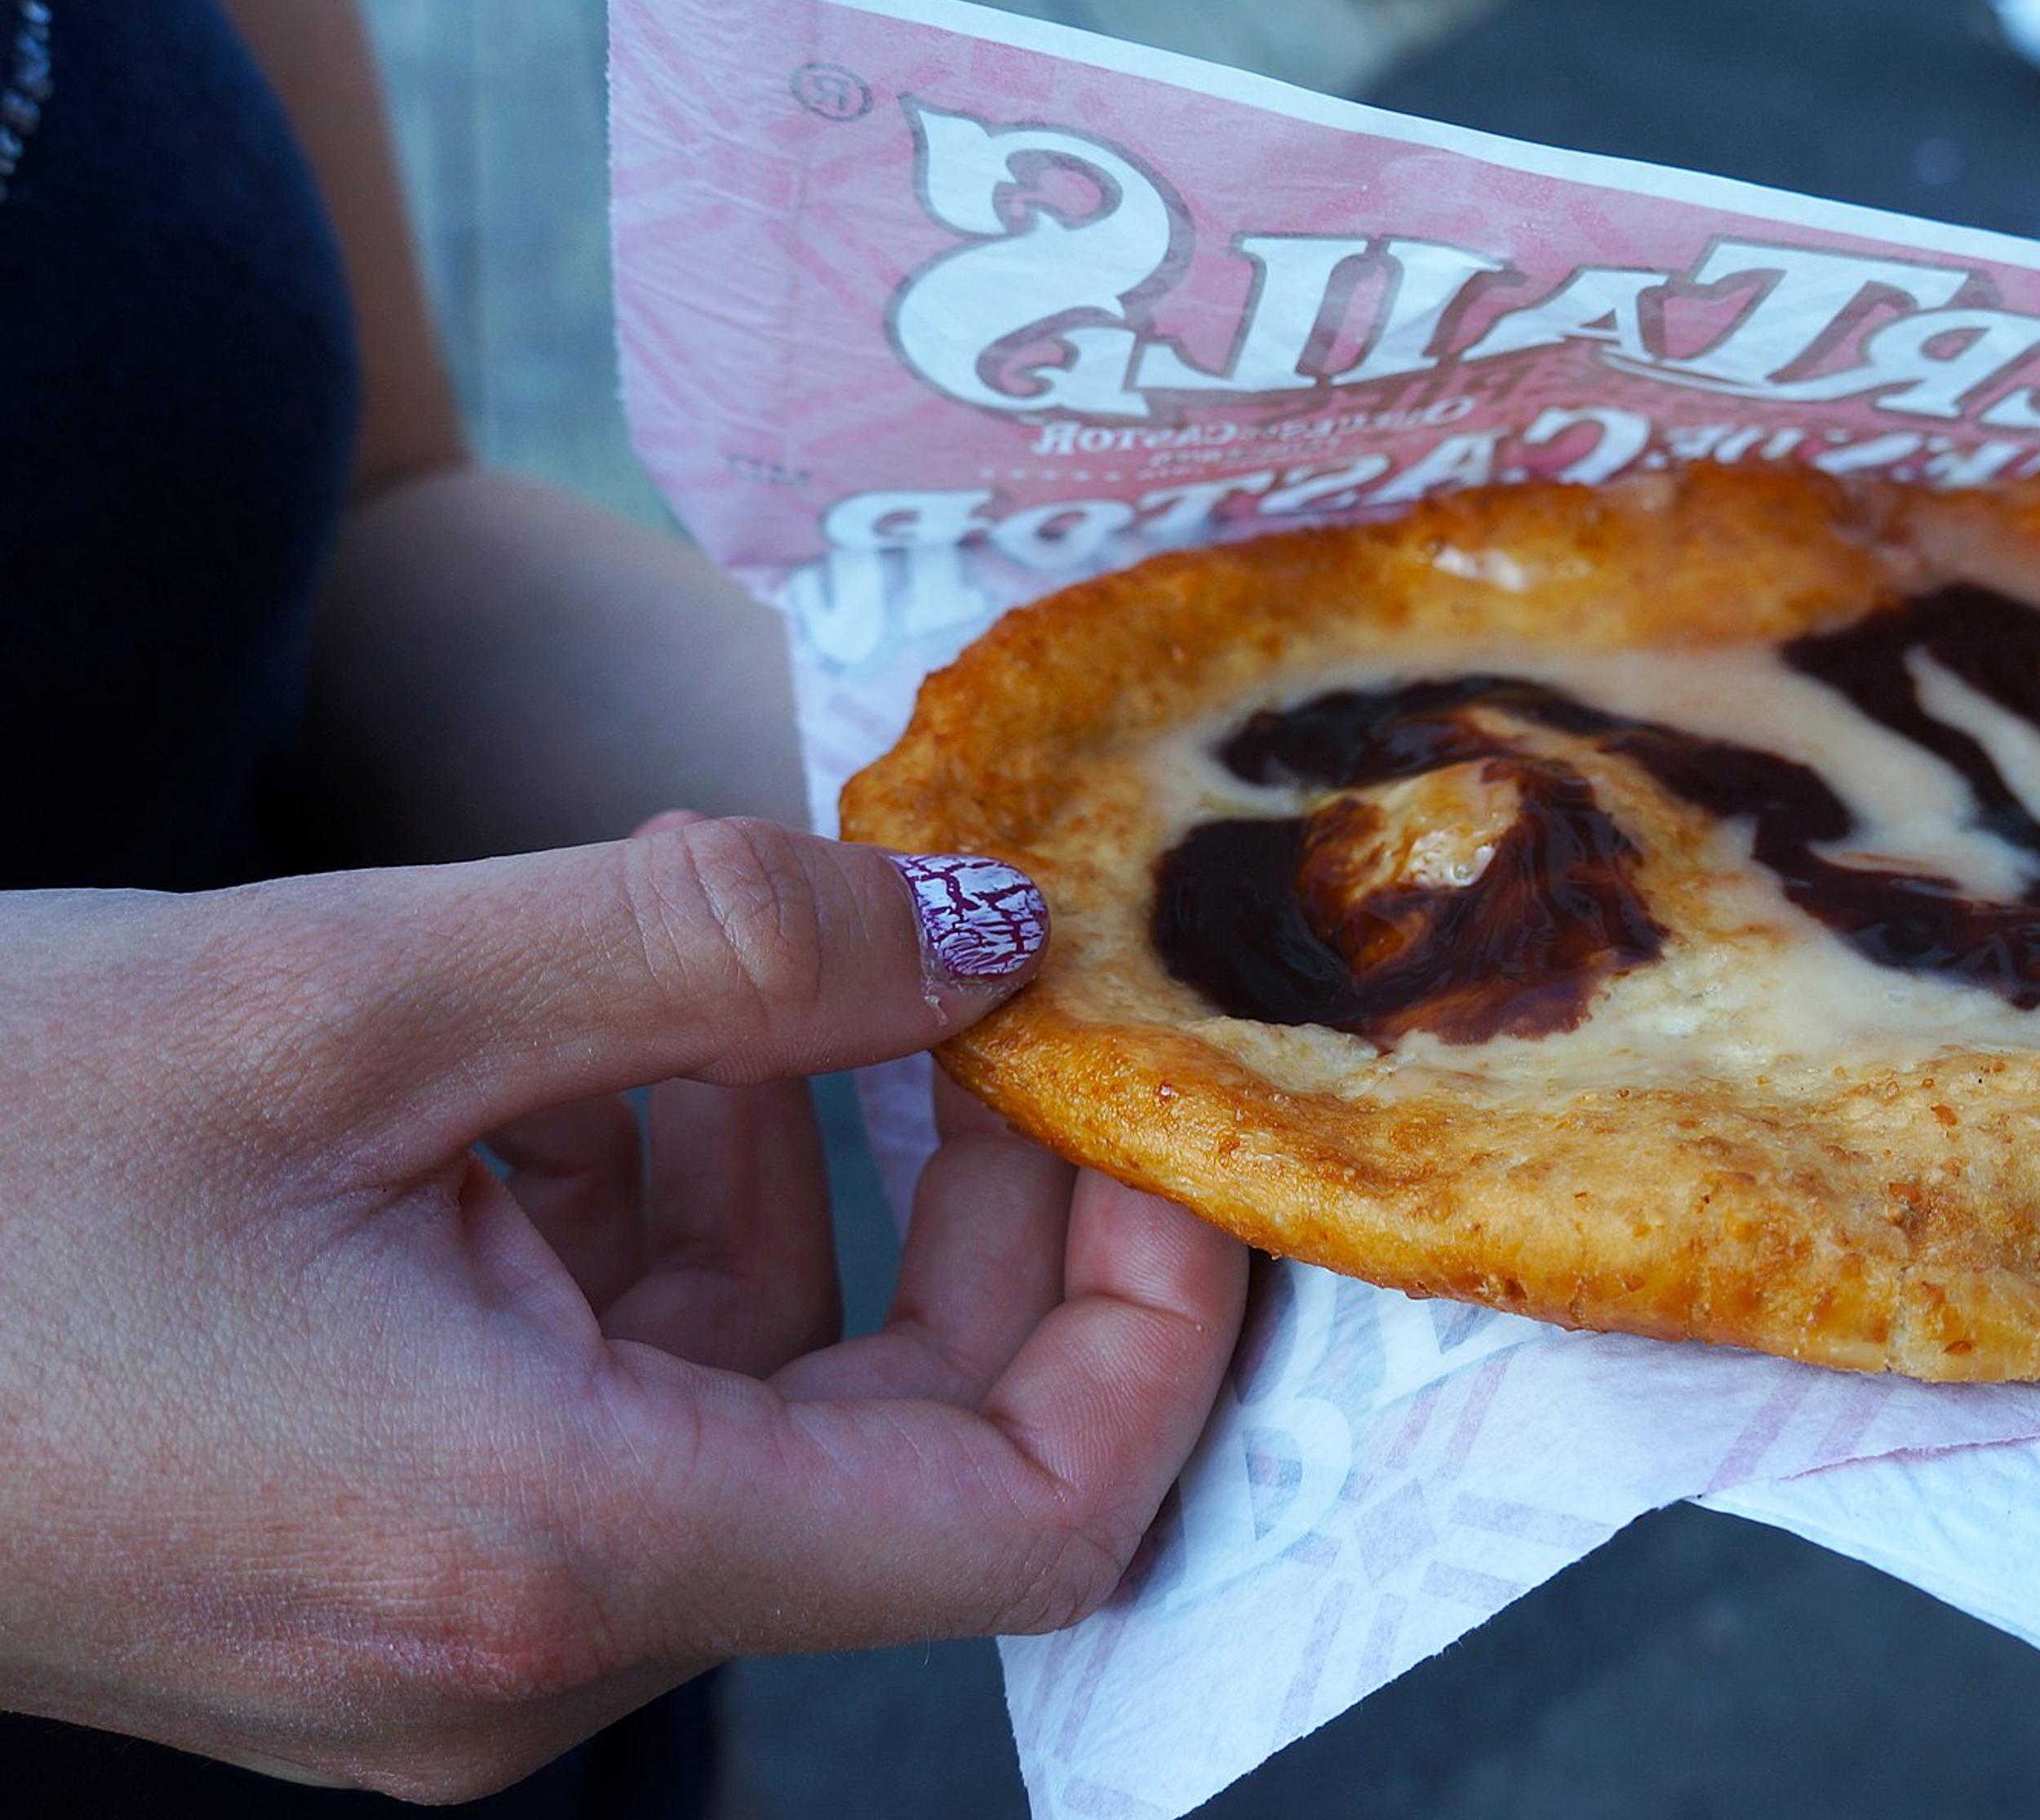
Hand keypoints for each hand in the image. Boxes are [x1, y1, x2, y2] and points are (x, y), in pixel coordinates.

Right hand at [0, 818, 1245, 1797]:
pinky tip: (560, 1068)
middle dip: (964, 1206)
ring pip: (757, 1402)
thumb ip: (717, 956)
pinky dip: (639, 1223)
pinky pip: (615, 1402)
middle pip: (909, 1447)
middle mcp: (519, 1646)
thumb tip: (989, 933)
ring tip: (702, 983)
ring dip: (780, 1180)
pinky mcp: (382, 1562)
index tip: (1151, 1107)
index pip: (1034, 1513)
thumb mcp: (348, 995)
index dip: (1150, 1309)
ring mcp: (448, 1627)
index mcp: (549, 1554)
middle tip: (956, 974)